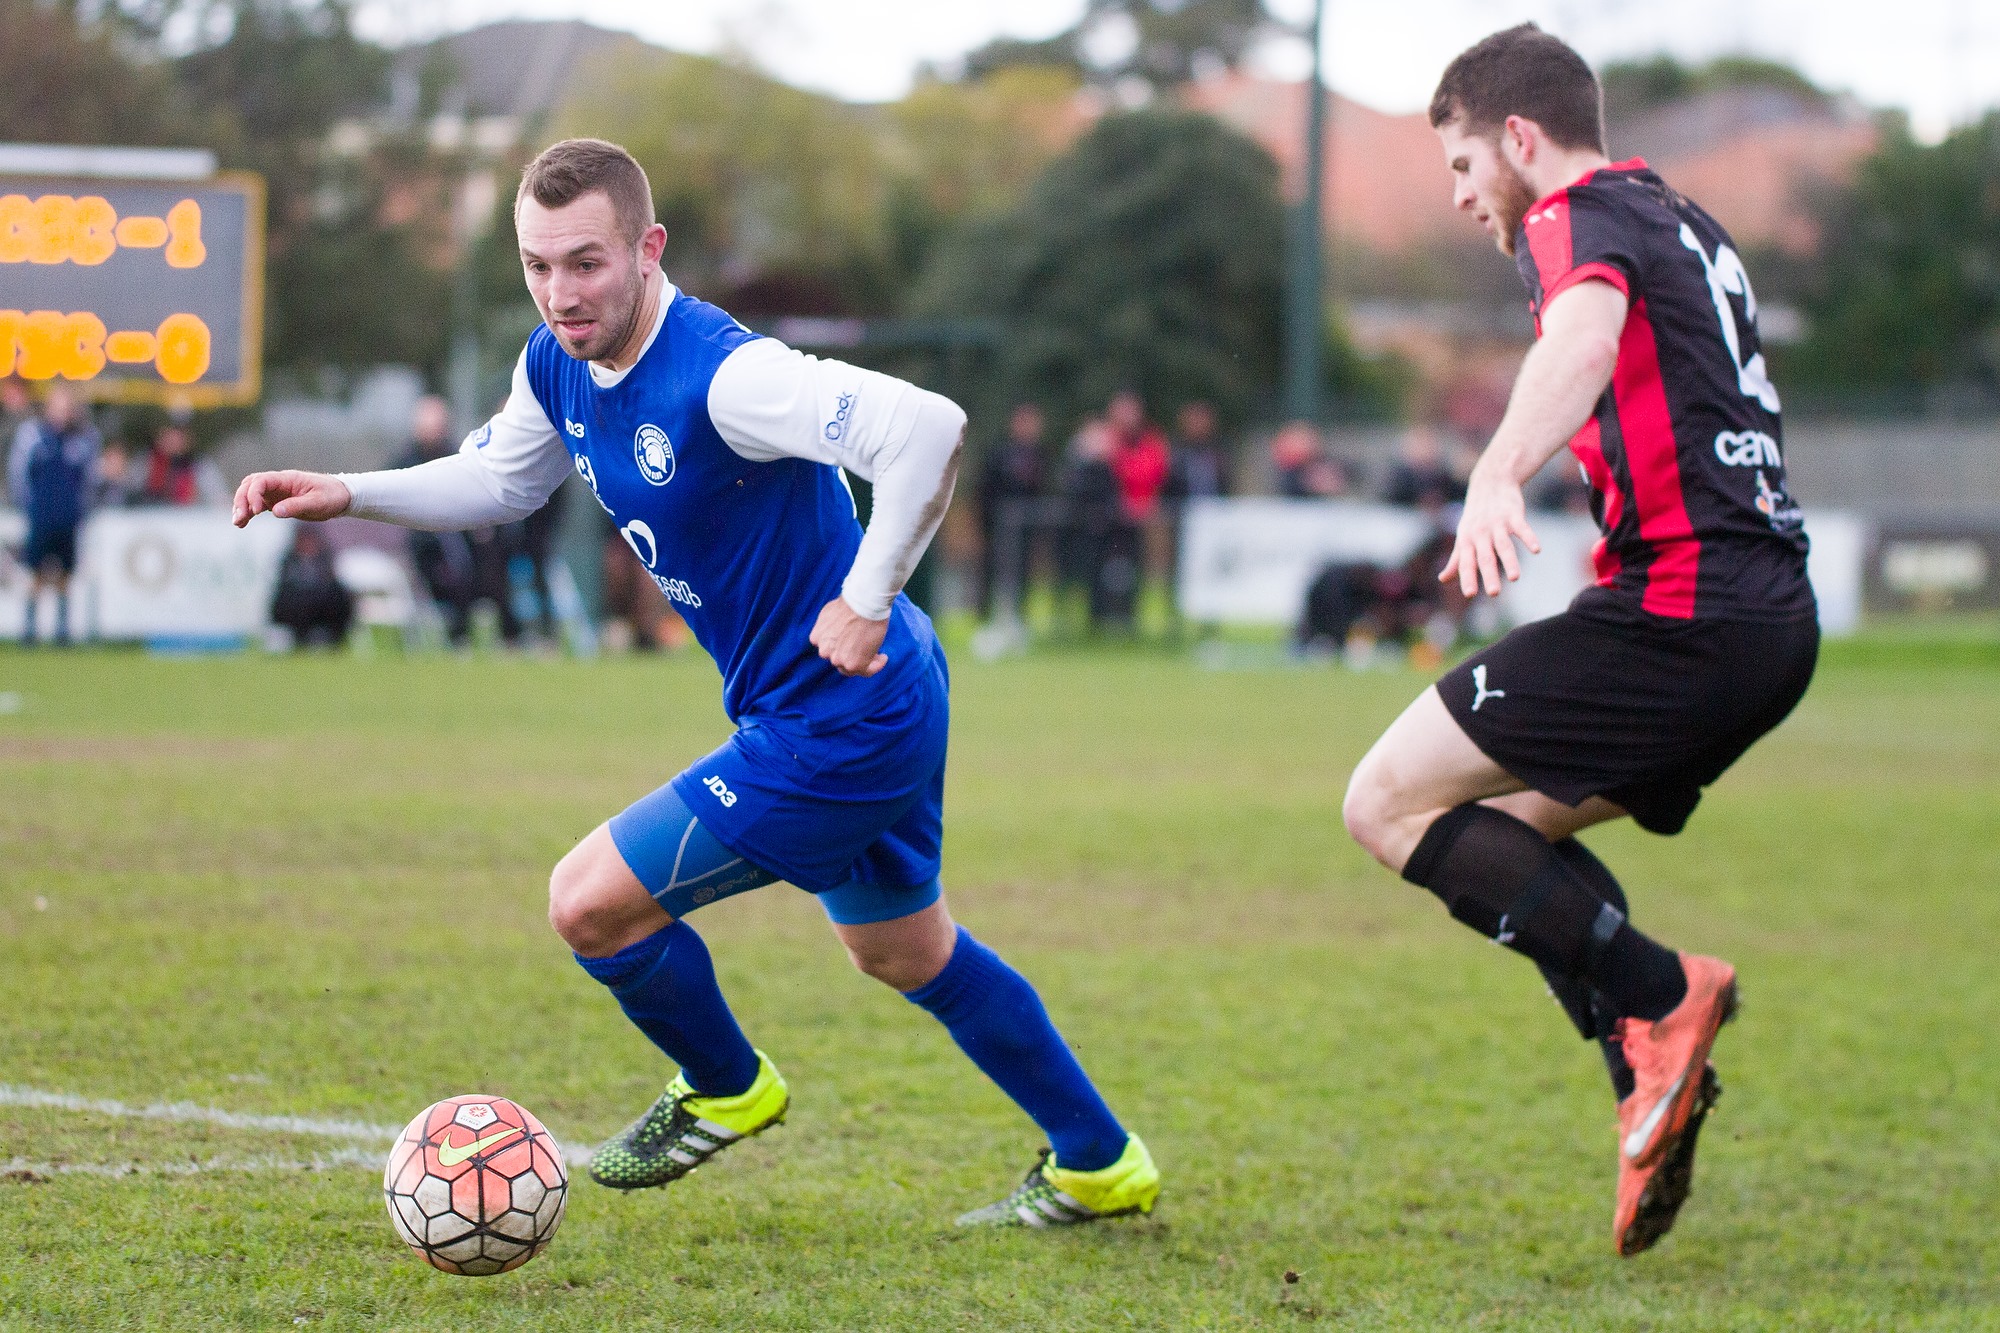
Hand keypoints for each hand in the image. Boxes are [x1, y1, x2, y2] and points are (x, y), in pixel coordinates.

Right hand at [232, 470, 351, 527]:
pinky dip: (248, 512)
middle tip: (240, 518)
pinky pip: (257, 504)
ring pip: (250, 494)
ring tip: (237, 522)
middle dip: (242, 500)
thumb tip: (275, 511)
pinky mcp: (277, 501)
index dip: (253, 494)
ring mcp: (276, 491)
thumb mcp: (318, 503)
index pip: (261, 480)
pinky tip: (242, 523)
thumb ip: (297, 506)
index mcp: (287, 479)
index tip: (256, 511)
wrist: (342, 496)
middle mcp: (278, 483)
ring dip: (241, 506)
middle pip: (250, 485)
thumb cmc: (332, 496)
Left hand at [809, 597, 888, 676]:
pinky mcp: (854, 664)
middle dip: (851, 654)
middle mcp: (825, 651)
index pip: (829, 649)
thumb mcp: (829, 613)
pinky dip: (876, 666)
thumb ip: (829, 627)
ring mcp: (838, 659)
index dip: (842, 646)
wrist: (864, 603)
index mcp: (816, 638)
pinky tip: (883, 658)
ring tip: (877, 654)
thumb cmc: (852, 603)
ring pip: (852, 668)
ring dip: (864, 661)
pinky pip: (867, 671)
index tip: (853, 643)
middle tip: (865, 648)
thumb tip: (836, 631)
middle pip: (839, 659)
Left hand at [1440, 466, 1540, 597]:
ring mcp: (1497, 524)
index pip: (1466, 562)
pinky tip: (1536, 550)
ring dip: (1509, 561)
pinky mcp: (1514, 515)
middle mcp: (1480, 533)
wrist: (1490, 482)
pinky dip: (1529, 538)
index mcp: (1467, 541)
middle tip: (1494, 593)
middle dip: (1489, 575)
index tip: (1470, 594)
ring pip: (1503, 545)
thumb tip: (1443, 580)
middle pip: (1485, 557)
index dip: (1467, 578)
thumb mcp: (1463, 536)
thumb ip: (1456, 560)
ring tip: (1516, 578)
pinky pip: (1522, 528)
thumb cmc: (1475, 516)